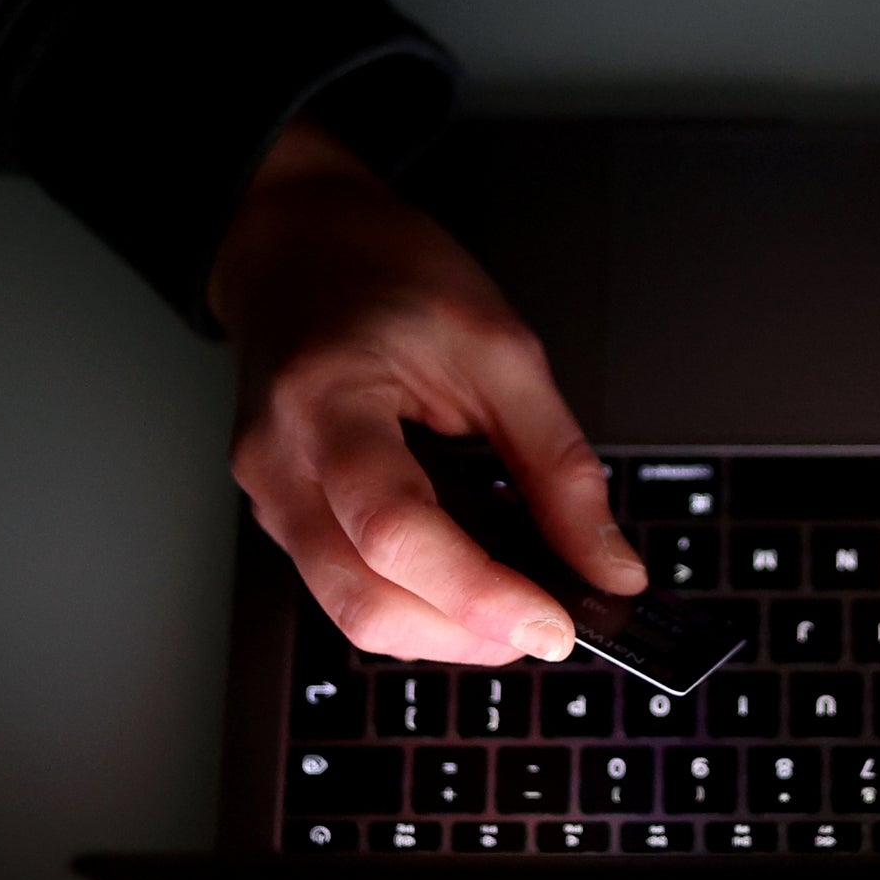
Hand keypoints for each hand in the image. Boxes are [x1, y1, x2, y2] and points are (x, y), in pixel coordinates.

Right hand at [210, 119, 644, 664]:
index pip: (398, 531)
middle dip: (468, 634)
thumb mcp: (501, 347)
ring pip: (353, 612)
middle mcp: (280, 465)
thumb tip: (608, 565)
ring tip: (518, 601)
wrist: (296, 244)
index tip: (554, 626)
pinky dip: (417, 603)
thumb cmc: (386, 275)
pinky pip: (347, 588)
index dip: (481, 596)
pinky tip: (469, 579)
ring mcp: (270, 497)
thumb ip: (558, 466)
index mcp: (328, 403)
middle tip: (550, 624)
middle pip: (365, 601)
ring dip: (445, 629)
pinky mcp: (282, 515)